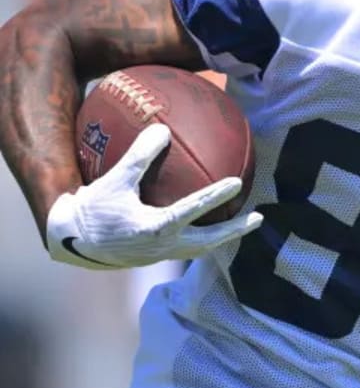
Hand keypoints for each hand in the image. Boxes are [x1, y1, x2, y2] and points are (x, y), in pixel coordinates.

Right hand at [45, 123, 261, 269]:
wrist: (71, 243)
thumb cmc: (93, 209)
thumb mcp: (114, 180)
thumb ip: (139, 156)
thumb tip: (162, 129)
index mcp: (156, 228)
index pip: (193, 209)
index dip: (216, 195)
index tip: (237, 183)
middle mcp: (164, 246)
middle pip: (210, 240)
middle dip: (236, 230)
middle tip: (259, 217)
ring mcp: (161, 255)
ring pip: (200, 248)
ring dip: (222, 237)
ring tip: (241, 224)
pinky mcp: (155, 258)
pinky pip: (186, 247)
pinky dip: (202, 237)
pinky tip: (207, 224)